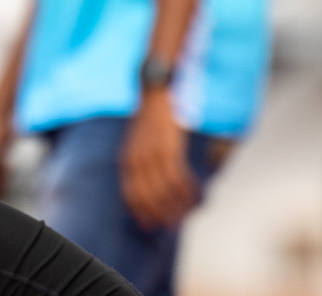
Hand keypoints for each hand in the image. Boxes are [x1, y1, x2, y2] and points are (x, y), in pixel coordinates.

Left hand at [120, 91, 197, 229]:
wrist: (155, 94)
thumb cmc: (149, 122)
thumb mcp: (138, 144)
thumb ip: (141, 164)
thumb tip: (151, 187)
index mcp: (127, 160)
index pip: (131, 195)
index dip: (142, 213)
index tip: (151, 227)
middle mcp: (137, 160)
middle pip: (149, 197)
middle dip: (161, 214)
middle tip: (174, 226)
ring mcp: (153, 154)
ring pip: (165, 190)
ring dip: (177, 205)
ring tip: (187, 214)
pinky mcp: (169, 148)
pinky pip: (179, 177)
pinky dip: (187, 189)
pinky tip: (194, 195)